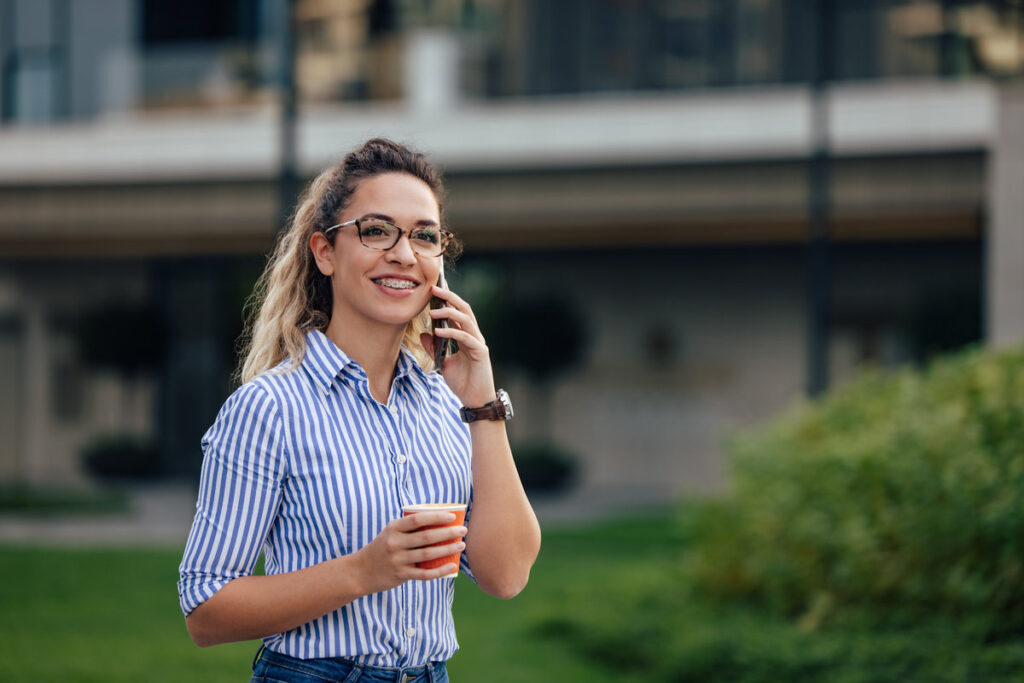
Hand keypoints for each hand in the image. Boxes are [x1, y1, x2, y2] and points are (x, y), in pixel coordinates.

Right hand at [353, 512, 466, 594]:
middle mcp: (395, 543)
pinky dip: (440, 570)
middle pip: (427, 537)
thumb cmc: (382, 548)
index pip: (417, 520)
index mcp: (393, 528)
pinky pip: (424, 573)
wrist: (360, 571)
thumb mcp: (390, 533)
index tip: (452, 516)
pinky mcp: (401, 575)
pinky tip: (451, 565)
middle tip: (463, 530)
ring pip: (428, 554)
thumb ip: (409, 528)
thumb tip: (439, 523)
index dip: (436, 517)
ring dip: (448, 549)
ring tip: (461, 545)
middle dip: (448, 533)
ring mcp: (398, 560)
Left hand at [421, 285, 496, 406]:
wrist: (475, 400)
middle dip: (449, 297)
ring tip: (433, 311)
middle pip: (464, 309)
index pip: (458, 311)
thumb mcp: (442, 363)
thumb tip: (423, 334)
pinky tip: (439, 331)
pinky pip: (465, 337)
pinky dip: (452, 332)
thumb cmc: (462, 382)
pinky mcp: (480, 352)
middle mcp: (474, 335)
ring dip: (449, 313)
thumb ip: (434, 348)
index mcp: (467, 336)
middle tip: (433, 288)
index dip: (447, 299)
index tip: (433, 289)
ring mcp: (478, 342)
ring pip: (467, 319)